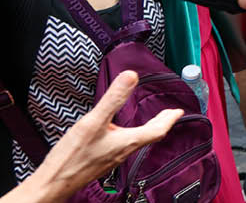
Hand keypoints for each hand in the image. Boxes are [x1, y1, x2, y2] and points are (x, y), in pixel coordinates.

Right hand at [25, 71, 181, 198]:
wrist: (53, 183)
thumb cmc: (72, 158)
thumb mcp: (93, 121)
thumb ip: (113, 98)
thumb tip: (131, 76)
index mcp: (127, 141)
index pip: (157, 130)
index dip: (169, 119)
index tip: (178, 111)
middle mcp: (122, 152)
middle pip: (149, 136)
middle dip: (161, 123)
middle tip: (169, 115)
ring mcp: (111, 158)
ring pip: (136, 142)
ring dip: (146, 130)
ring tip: (148, 122)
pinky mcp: (100, 162)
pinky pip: (122, 147)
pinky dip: (129, 136)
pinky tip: (118, 135)